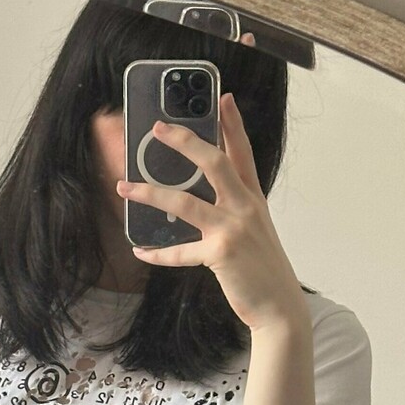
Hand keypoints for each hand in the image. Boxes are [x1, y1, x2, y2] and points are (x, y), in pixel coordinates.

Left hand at [115, 91, 305, 333]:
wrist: (279, 306)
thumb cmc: (263, 269)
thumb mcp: (257, 230)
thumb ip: (236, 209)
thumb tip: (205, 198)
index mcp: (254, 199)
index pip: (242, 153)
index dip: (233, 124)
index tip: (223, 98)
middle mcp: (245, 207)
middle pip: (213, 162)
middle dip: (184, 142)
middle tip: (157, 128)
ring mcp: (233, 228)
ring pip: (185, 201)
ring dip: (150, 193)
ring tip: (125, 186)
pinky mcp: (220, 253)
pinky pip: (180, 251)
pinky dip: (158, 253)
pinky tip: (141, 251)